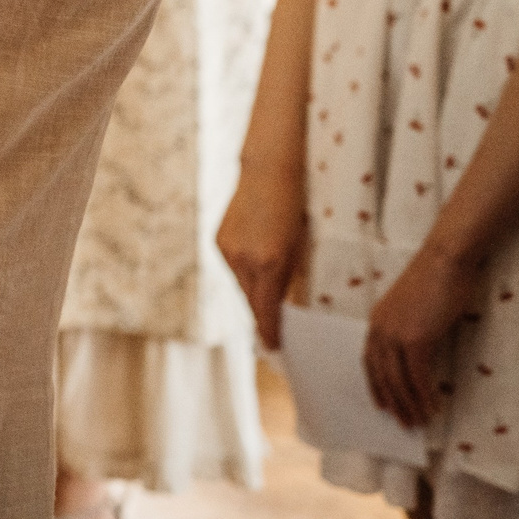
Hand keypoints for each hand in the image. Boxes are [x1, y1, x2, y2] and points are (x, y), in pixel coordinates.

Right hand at [216, 164, 307, 349]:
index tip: (276, 349)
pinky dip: (244, 274)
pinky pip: (232, 268)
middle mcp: (243, 260)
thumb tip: (284, 302)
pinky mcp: (219, 240)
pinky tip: (255, 270)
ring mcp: (227, 249)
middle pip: (250, 301)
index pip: (266, 310)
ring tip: (267, 301)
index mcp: (268, 264)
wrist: (269, 170)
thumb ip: (289, 276)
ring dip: (253, 294)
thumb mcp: (300, 246)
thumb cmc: (297, 207)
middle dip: (261, 317)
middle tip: (274, 333)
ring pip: (240, 285)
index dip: (270, 332)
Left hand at [365, 243, 481, 428]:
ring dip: (409, 404)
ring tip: (419, 422)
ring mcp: (395, 333)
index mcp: (376, 320)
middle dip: (393, 402)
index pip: (369, 360)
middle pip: (381, 375)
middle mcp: (380, 328)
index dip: (375, 385)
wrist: (444, 260)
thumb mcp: (412, 307)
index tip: (381, 405)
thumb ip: (408, 327)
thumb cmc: (433, 280)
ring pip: (398, 380)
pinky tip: (433, 406)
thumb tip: (416, 353)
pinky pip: (417, 375)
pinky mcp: (415, 338)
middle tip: (404, 423)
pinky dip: (424, 394)